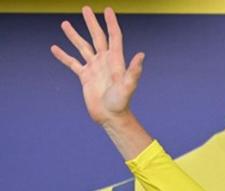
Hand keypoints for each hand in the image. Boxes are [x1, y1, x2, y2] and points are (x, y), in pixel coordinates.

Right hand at [51, 6, 143, 125]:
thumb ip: (134, 71)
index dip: (111, 23)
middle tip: (85, 8)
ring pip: (82, 47)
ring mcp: (94, 68)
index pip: (114, 37)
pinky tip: (54, 48)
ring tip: (65, 23)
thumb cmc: (121, 103)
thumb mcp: (128, 86)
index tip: (107, 9)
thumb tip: (141, 55)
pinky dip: (63, 56)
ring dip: (74, 36)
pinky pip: (72, 63)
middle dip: (91, 23)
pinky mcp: (85, 77)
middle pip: (97, 37)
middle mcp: (104, 61)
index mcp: (115, 61)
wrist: (111, 117)